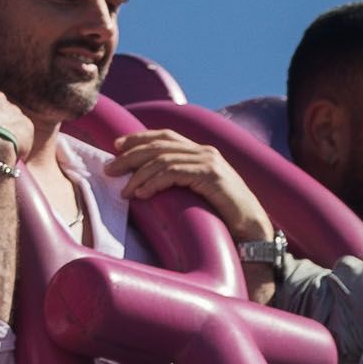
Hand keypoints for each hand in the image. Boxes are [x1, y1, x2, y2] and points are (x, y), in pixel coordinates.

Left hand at [108, 129, 276, 243]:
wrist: (253, 227)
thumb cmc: (223, 215)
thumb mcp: (198, 191)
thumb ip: (179, 179)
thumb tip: (146, 182)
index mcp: (201, 152)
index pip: (165, 136)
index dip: (139, 137)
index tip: (117, 145)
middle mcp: (205, 151)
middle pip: (159, 145)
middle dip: (130, 155)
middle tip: (110, 169)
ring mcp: (209, 161)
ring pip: (163, 159)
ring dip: (138, 174)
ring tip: (124, 190)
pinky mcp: (211, 175)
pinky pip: (174, 173)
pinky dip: (154, 182)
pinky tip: (142, 194)